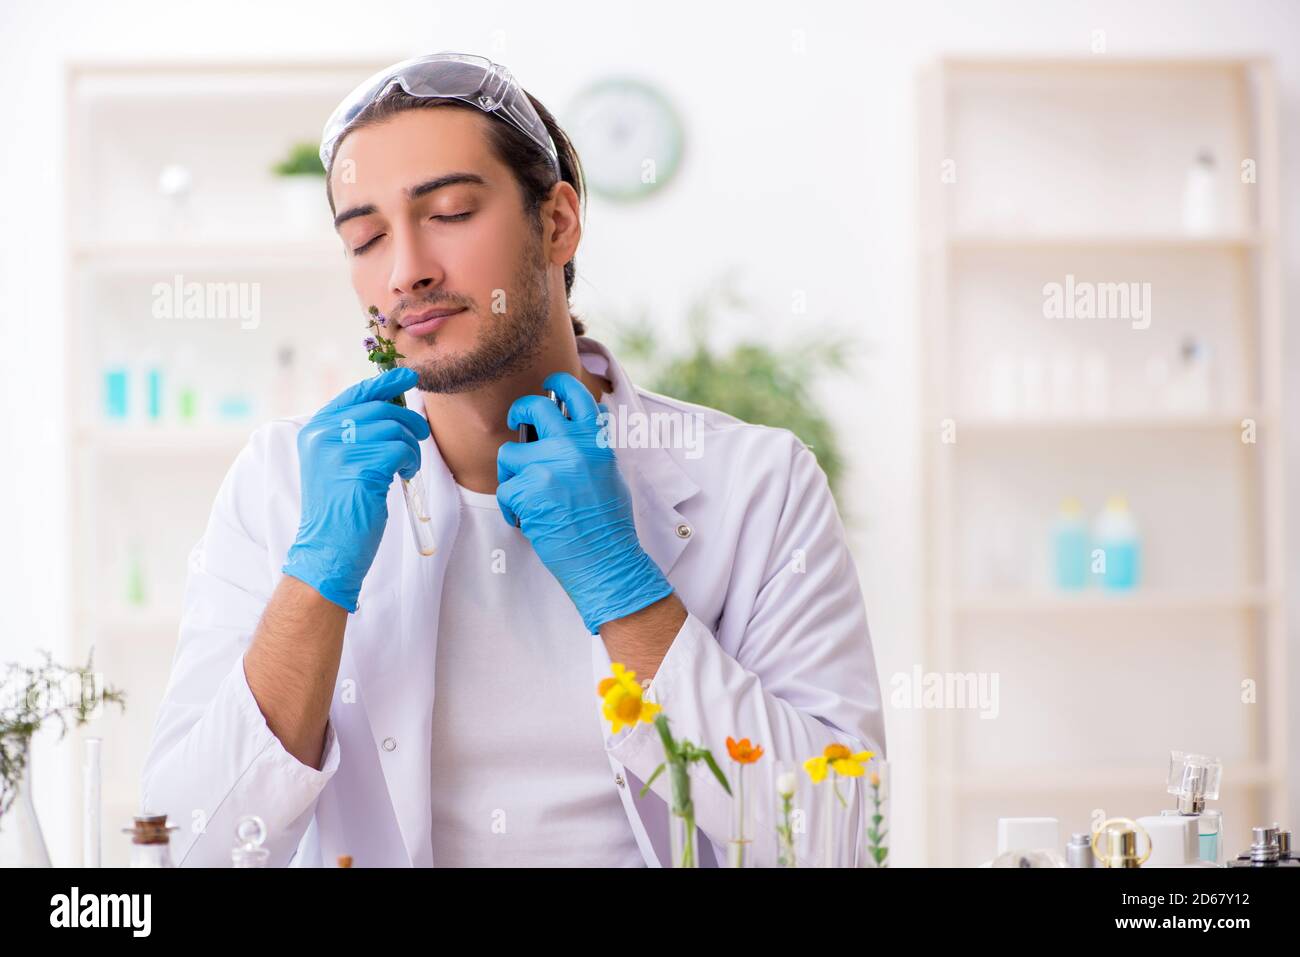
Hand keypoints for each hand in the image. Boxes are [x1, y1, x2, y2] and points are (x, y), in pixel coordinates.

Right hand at [282, 367, 428, 611]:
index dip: (385, 383)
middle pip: (380, 409)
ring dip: (411, 447)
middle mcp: (322, 434)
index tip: (409, 376)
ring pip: (394, 429)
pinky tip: (404, 476)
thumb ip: (354, 434)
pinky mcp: (359, 468)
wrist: (327, 549)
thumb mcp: (336, 462)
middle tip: (419, 436)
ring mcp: (338, 450)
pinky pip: (400, 450)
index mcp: (315, 430)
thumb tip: (391, 406)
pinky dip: (410, 461)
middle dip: (408, 421)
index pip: (356, 394)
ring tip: (406, 467)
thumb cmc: (339, 509)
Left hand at [496, 372, 674, 633]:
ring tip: (529, 497)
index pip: (576, 395)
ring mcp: (549, 465)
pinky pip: (505, 489)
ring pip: (510, 453)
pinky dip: (511, 507)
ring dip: (513, 474)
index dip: (558, 383)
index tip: (548, 385)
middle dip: (519, 412)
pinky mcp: (528, 488)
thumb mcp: (608, 473)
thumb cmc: (608, 525)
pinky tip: (527, 520)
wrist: (607, 560)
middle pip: (533, 408)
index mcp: (596, 442)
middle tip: (517, 422)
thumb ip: (589, 448)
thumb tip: (569, 429)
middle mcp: (573, 446)